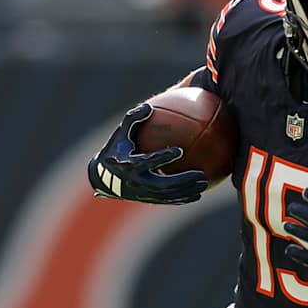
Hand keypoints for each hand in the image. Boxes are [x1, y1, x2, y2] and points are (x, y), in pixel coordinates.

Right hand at [86, 104, 206, 204]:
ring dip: (187, 191)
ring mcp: (142, 194)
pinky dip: (182, 199)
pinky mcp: (147, 199)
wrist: (103, 177)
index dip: (162, 157)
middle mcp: (136, 182)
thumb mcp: (121, 133)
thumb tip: (149, 106)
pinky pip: (167, 201)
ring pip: (168, 195)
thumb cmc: (116, 149)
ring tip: (204, 183)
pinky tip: (197, 194)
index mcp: (128, 164)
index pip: (147, 162)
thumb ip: (133, 119)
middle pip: (162, 184)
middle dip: (182, 181)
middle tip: (201, 175)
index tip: (179, 150)